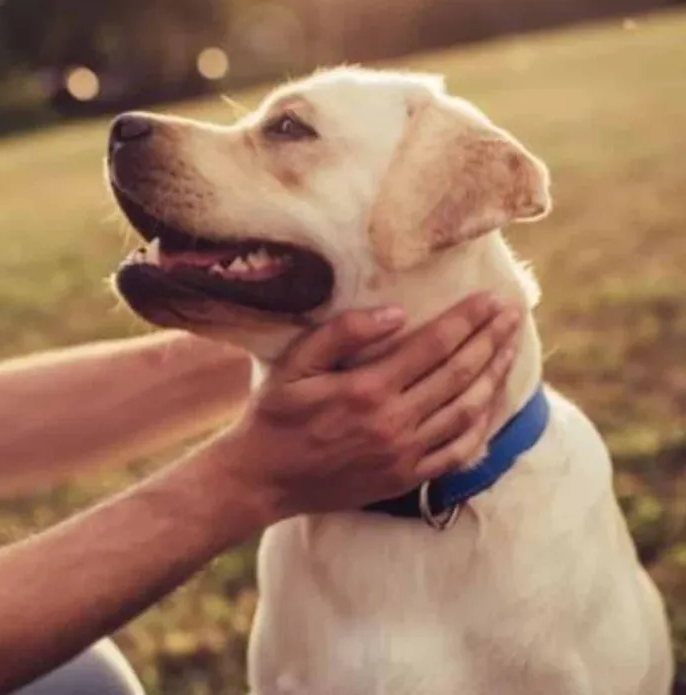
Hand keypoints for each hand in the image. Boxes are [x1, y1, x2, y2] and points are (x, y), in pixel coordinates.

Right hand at [200, 293, 522, 524]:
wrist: (263, 479)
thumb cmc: (275, 415)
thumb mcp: (294, 364)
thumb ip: (341, 333)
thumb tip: (396, 313)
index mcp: (367, 388)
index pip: (434, 346)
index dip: (467, 319)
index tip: (491, 298)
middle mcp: (393, 422)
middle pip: (459, 374)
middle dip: (491, 340)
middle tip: (514, 314)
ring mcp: (404, 453)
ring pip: (467, 411)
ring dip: (494, 377)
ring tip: (510, 349)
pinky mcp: (406, 478)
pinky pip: (458, 451)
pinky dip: (482, 426)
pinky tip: (491, 404)